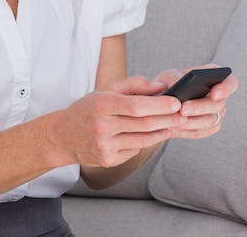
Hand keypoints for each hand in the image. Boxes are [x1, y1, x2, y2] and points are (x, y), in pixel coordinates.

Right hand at [57, 76, 186, 168]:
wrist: (62, 136)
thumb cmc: (88, 108)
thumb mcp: (106, 89)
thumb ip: (134, 85)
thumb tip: (160, 87)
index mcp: (102, 105)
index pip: (136, 106)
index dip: (159, 105)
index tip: (177, 101)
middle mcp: (103, 127)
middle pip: (143, 124)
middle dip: (167, 119)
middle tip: (184, 114)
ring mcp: (106, 146)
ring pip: (143, 140)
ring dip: (163, 132)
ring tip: (176, 124)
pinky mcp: (109, 161)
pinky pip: (135, 149)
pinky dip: (147, 141)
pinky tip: (156, 133)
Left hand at [153, 65, 237, 139]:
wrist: (162, 102)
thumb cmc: (169, 84)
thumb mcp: (168, 76)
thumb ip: (174, 77)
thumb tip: (178, 83)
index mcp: (215, 78)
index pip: (230, 83)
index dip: (225, 89)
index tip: (214, 94)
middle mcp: (219, 97)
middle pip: (218, 105)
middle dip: (200, 107)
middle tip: (183, 109)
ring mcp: (215, 113)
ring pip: (209, 121)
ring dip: (191, 122)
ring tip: (173, 121)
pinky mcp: (207, 128)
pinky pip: (200, 132)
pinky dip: (186, 131)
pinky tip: (173, 129)